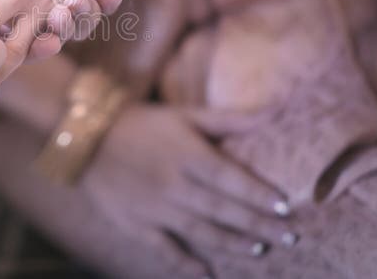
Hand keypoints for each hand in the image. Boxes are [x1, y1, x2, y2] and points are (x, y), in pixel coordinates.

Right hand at [81, 104, 295, 261]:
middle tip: (290, 238)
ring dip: (233, 244)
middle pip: (224, 211)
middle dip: (259, 226)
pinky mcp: (135, 224)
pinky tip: (207, 273)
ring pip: (201, 232)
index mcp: (187, 155)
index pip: (232, 180)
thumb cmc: (142, 123)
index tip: (285, 208)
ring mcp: (154, 208)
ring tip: (259, 251)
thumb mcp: (183, 115)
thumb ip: (227, 120)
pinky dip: (187, 264)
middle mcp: (173, 184)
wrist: (86, 137)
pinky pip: (166, 249)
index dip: (260, 196)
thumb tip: (272, 113)